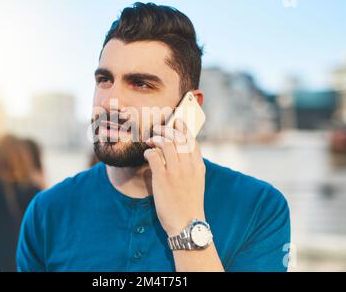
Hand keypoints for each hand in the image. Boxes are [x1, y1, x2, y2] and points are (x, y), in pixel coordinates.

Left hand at [144, 118, 205, 236]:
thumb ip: (191, 167)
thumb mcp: (197, 183)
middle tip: (157, 129)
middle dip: (167, 128)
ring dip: (156, 137)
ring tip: (150, 139)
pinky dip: (149, 151)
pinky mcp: (162, 179)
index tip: (176, 121)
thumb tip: (180, 153)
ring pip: (166, 143)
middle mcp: (189, 166)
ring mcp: (176, 172)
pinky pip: (154, 155)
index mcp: (199, 167)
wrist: (187, 224)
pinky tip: (147, 154)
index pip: (192, 141)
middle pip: (179, 137)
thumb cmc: (189, 204)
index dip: (183, 128)